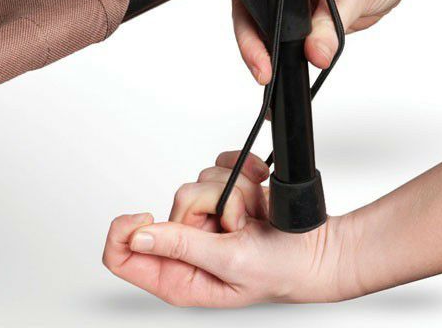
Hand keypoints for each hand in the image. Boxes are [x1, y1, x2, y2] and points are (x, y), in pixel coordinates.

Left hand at [103, 151, 355, 305]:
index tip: (148, 215)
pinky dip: (243, 171)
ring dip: (234, 191)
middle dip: (210, 204)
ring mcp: (206, 217)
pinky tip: (258, 191)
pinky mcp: (225, 194)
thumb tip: (140, 235)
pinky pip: (221, 165)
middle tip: (237, 225)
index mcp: (177, 275)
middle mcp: (187, 244)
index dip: (124, 230)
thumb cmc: (281, 270)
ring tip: (253, 218)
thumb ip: (182, 246)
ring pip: (201, 180)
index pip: (121, 255)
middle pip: (174, 204)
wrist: (319, 247)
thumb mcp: (228, 263)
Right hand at [211, 0, 417, 83]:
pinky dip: (281, 51)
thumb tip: (315, 53)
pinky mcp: (298, 8)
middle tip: (261, 67)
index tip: (246, 30)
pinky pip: (282, 33)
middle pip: (249, 1)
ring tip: (266, 72)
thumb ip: (334, 21)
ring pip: (262, 22)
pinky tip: (280, 68)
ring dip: (262, 48)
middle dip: (250, 37)